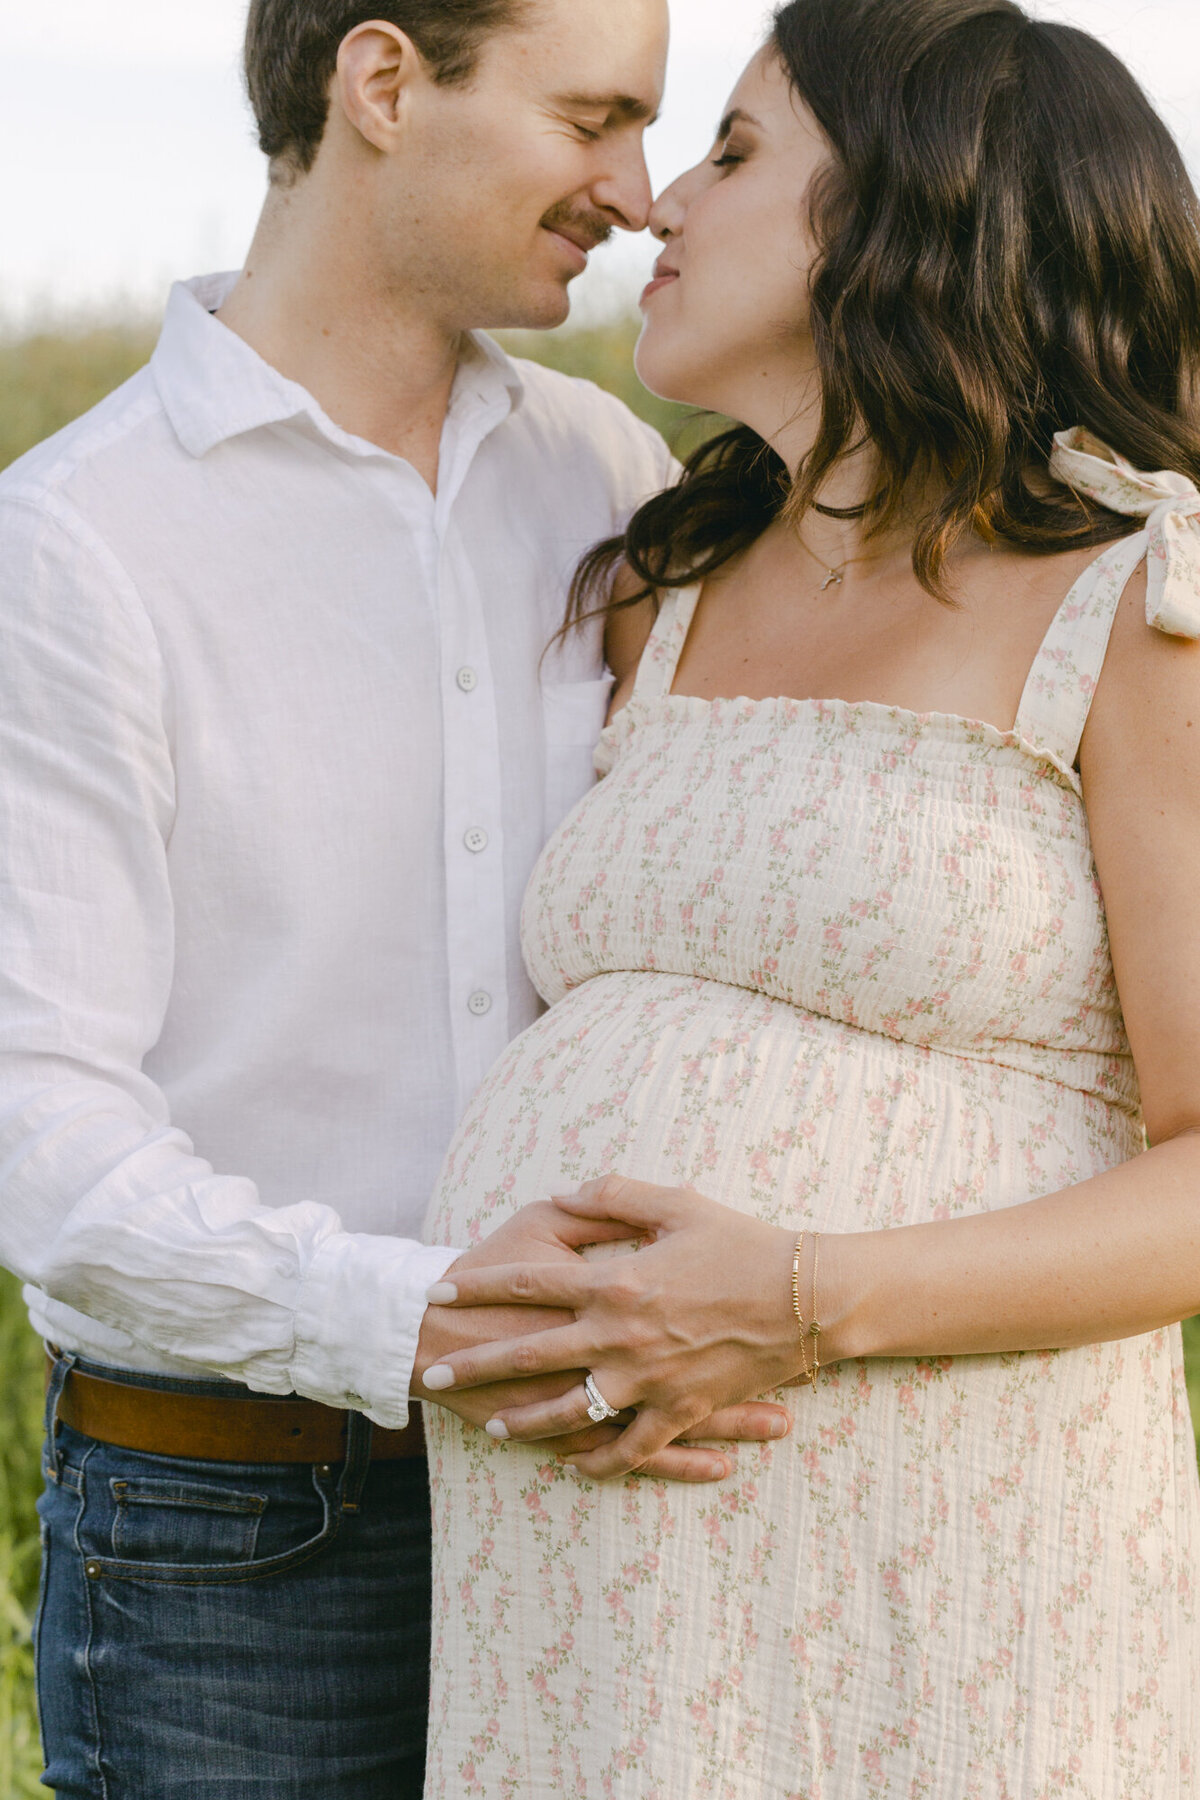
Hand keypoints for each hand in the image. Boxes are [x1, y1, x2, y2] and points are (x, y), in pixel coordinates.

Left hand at [421, 1178, 807, 1478]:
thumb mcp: (677, 1204)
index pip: (528, 1282)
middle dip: (476, 1365)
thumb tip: (564, 1192)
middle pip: (531, 1352)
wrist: (807, 1297)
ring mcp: (649, 1379)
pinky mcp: (680, 1410)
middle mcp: (622, 1334)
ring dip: (525, 1421)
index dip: (478, 1286)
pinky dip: (600, 1461)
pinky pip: (631, 1448)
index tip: (436, 1292)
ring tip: (490, 1426)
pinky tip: (573, 1467)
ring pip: (569, 1412)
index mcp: (617, 1279)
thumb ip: (613, 1196)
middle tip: (432, 1374)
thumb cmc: (742, 1243)